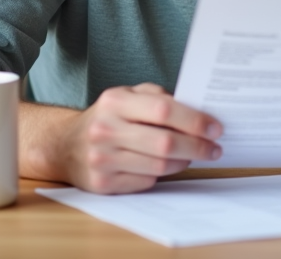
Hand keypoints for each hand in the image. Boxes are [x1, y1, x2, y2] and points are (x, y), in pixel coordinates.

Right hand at [50, 82, 222, 193]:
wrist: (64, 146)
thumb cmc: (107, 117)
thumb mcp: (126, 95)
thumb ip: (157, 97)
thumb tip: (197, 110)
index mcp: (114, 102)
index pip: (164, 111)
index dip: (194, 120)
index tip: (215, 127)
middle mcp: (105, 130)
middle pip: (165, 143)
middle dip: (197, 146)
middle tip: (214, 148)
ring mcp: (102, 160)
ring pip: (159, 165)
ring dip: (184, 161)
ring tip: (194, 155)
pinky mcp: (103, 184)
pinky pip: (146, 181)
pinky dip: (163, 174)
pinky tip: (168, 165)